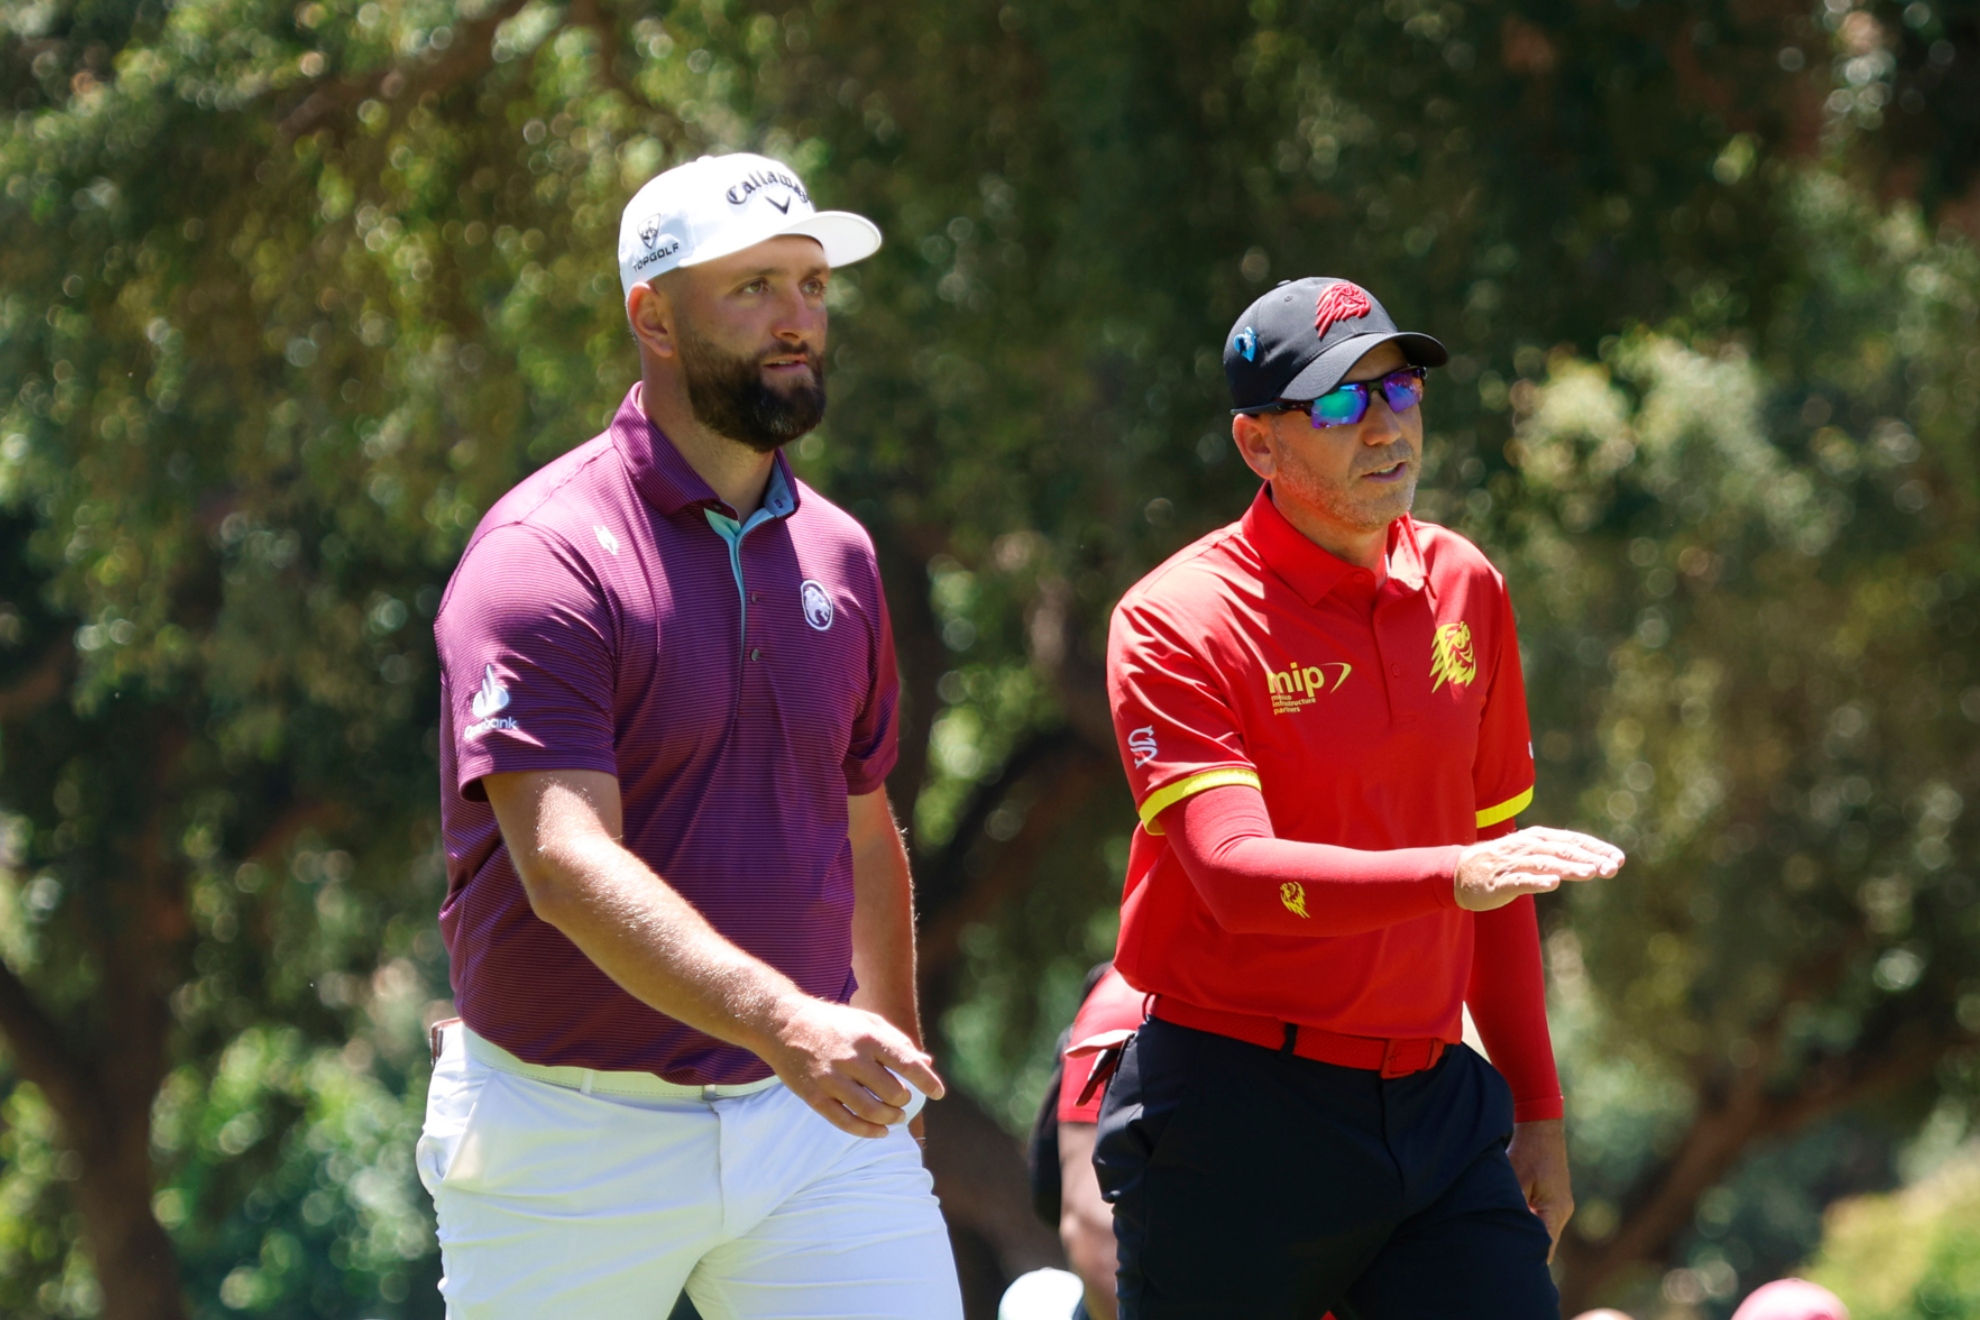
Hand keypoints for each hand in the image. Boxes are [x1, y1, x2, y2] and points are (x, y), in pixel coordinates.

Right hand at [757, 997, 945, 1138]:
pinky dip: (868, 1132)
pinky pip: (846, 1123)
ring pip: (872, 1111)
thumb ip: (897, 1042)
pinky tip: (880, 1131)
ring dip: (891, 1118)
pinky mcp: (815, 1097)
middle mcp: (852, 1058)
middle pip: (893, 1093)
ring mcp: (831, 1079)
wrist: (784, 1024)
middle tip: (904, 1101)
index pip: (907, 1064)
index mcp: (868, 1037)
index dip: (927, 1082)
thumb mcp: (867, 1022)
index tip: (938, 1093)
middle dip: (904, 1101)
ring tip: (895, 1116)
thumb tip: (926, 1063)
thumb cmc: (833, 1023)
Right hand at [1454, 827, 1623, 911]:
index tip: (1619, 859)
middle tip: (1612, 868)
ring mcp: (1514, 863)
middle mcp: (1528, 846)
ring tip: (1590, 873)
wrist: (1460, 872)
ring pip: (1546, 863)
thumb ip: (1559, 857)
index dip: (1597, 848)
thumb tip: (1595, 862)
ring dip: (1569, 867)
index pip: (1573, 840)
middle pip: (1564, 850)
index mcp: (1538, 838)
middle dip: (1590, 858)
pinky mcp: (1501, 880)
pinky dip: (1538, 880)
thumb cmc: (1502, 864)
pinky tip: (1553, 884)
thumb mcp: (1532, 854)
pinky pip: (1521, 880)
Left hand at [1507, 1118, 1572, 1260]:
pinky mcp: (1553, 1198)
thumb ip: (1512, 1206)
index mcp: (1555, 1210)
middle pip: (1545, 1242)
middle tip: (1506, 1263)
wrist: (1540, 1127)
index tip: (1516, 1272)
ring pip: (1543, 1230)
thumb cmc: (1527, 1152)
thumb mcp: (1514, 1179)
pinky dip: (1528, 1224)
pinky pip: (1541, 1218)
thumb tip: (1502, 1228)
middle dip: (1527, 1251)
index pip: (1545, 1247)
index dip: (1531, 1260)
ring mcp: (1560, 1205)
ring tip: (1505, 1247)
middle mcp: (1562, 1211)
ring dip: (1526, 1235)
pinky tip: (1510, 1226)